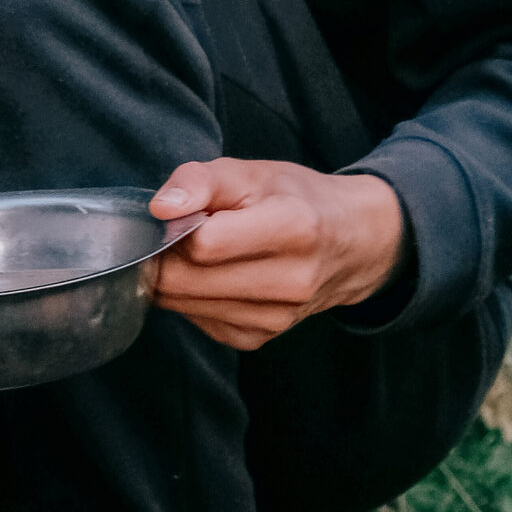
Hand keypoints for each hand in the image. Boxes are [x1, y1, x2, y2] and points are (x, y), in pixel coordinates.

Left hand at [143, 159, 405, 353]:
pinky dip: (194, 298)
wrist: (351, 242)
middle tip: (178, 234)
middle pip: (185, 281)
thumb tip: (160, 210)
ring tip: (202, 253)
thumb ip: (201, 181)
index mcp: (293, 229)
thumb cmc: (297, 199)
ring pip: (184, 305)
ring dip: (177, 278)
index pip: (202, 244)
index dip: (175, 226)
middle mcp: (290, 282)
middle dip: (166, 255)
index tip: (178, 215)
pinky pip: (198, 321)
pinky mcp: (260, 338)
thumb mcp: (252, 173)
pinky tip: (215, 276)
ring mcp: (276, 317)